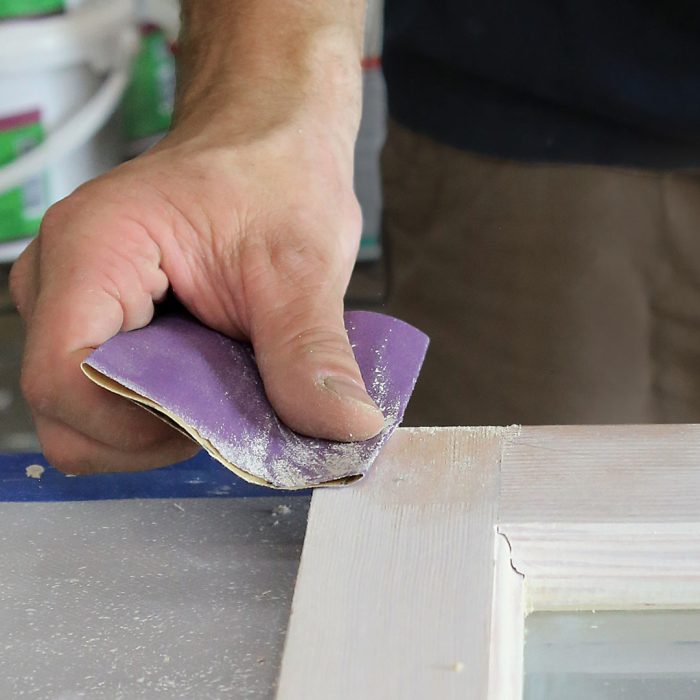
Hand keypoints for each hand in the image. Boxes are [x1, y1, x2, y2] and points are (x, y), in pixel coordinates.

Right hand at [9, 112, 383, 473]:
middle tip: (226, 406)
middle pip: (66, 414)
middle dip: (150, 434)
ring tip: (221, 385)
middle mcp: (61, 281)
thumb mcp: (302, 267)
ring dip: (158, 426)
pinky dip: (160, 413)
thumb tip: (345, 427)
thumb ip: (311, 354)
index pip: (61, 380)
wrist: (267, 145)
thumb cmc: (274, 178)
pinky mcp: (100, 325)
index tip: (209, 424)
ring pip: (83, 418)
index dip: (132, 428)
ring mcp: (73, 307)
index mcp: (94, 249)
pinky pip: (107, 401)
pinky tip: (208, 379)